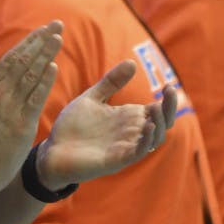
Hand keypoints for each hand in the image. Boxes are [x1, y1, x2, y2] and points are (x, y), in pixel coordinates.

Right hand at [0, 21, 61, 188]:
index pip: (10, 57)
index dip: (28, 42)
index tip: (43, 30)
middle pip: (22, 60)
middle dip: (41, 41)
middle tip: (57, 24)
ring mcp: (9, 107)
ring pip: (30, 75)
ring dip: (45, 54)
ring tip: (58, 38)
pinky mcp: (21, 123)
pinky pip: (34, 98)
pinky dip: (44, 81)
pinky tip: (54, 67)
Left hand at [36, 60, 177, 189]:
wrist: (53, 150)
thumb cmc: (73, 126)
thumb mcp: (92, 98)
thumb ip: (111, 82)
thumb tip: (132, 62)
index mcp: (127, 118)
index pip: (157, 110)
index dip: (167, 101)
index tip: (169, 86)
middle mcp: (130, 133)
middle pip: (162, 124)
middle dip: (169, 109)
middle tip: (170, 91)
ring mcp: (125, 147)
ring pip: (154, 139)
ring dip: (159, 124)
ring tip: (156, 107)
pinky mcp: (116, 160)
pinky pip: (137, 152)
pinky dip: (145, 141)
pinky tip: (148, 127)